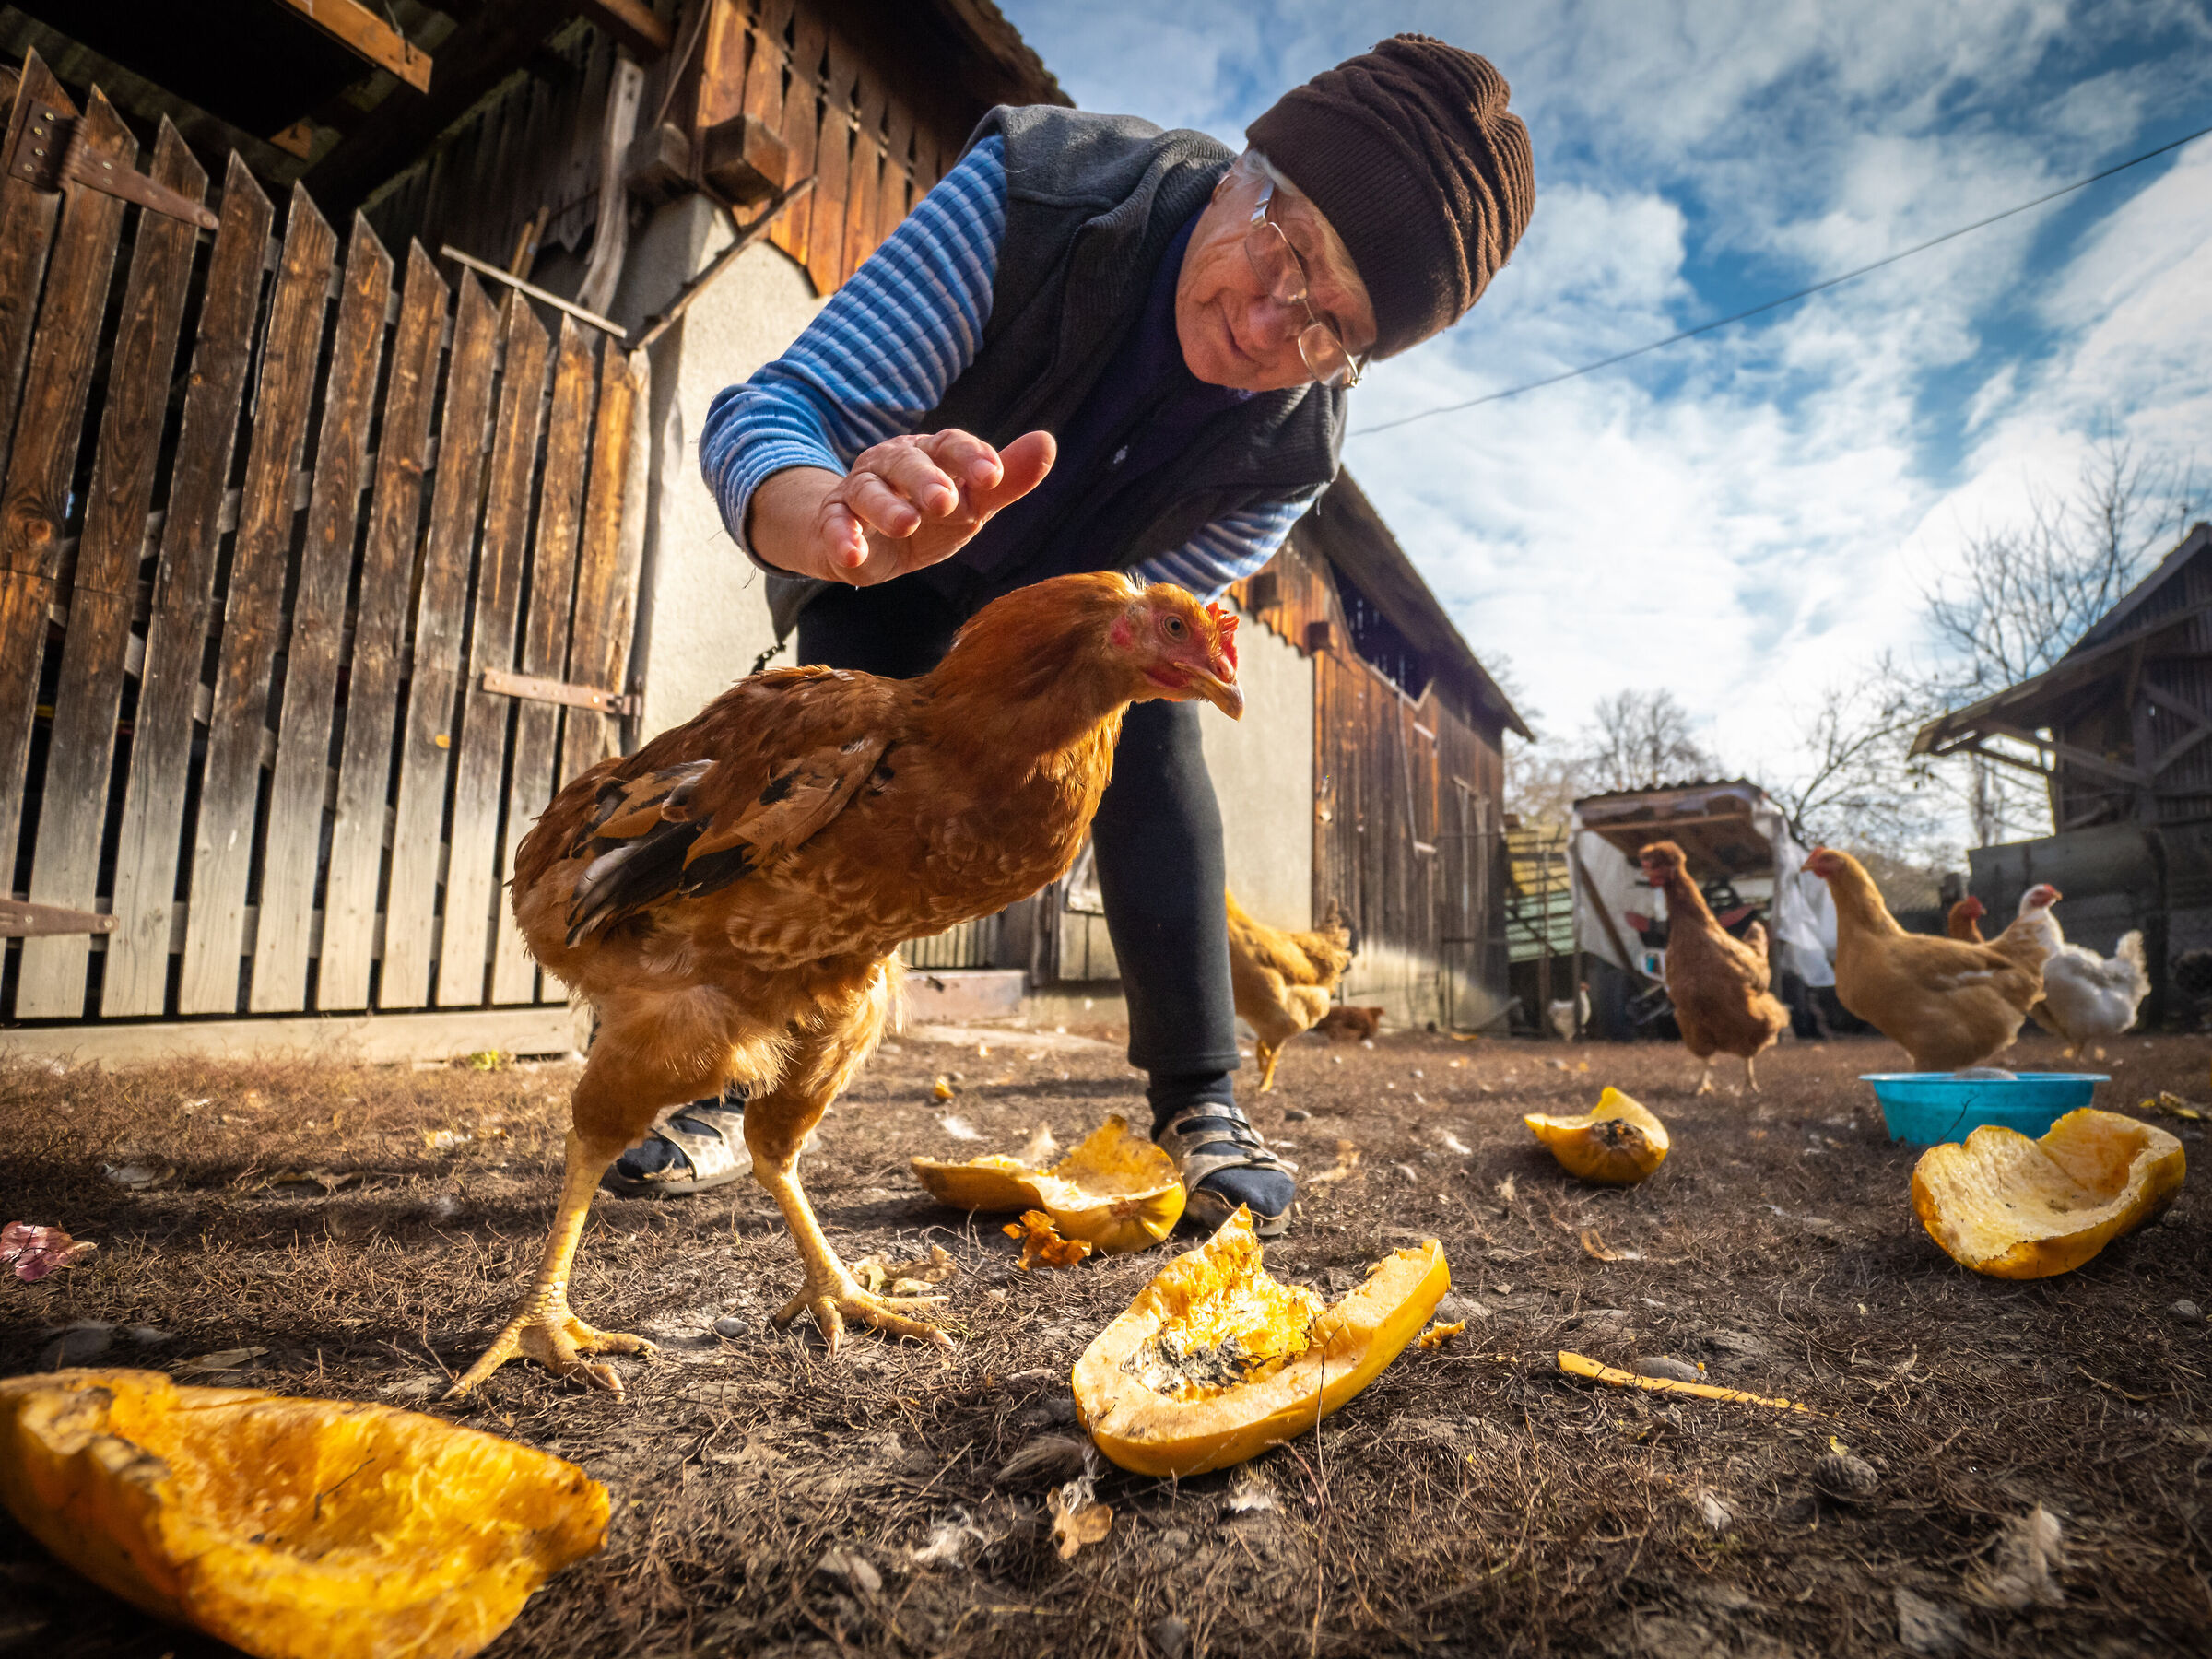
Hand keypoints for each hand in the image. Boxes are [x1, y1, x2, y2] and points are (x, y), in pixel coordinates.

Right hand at [751, 429, 1056, 585]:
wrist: (868, 544)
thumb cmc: (930, 517)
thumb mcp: (971, 505)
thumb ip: (1005, 481)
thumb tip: (1047, 441)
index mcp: (931, 454)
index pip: (951, 444)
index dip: (971, 456)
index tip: (993, 475)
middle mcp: (892, 463)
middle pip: (907, 462)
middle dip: (925, 479)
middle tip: (946, 501)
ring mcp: (859, 490)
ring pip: (868, 490)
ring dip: (886, 507)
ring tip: (905, 524)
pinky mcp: (833, 521)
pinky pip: (834, 524)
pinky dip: (841, 537)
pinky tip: (852, 553)